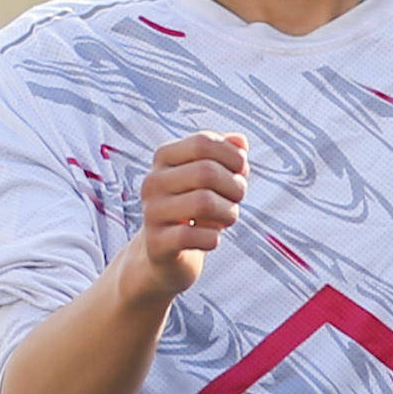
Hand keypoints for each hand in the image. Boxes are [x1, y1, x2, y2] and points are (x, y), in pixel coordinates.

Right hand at [127, 131, 248, 304]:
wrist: (165, 252)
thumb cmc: (195, 208)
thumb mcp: (212, 178)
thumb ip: (226, 155)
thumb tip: (241, 141)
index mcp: (164, 158)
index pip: (203, 142)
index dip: (233, 157)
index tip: (240, 173)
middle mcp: (152, 181)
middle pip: (207, 172)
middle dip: (235, 187)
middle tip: (236, 200)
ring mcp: (151, 212)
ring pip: (204, 202)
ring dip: (229, 213)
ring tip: (226, 219)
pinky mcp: (156, 243)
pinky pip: (196, 236)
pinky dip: (214, 239)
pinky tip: (210, 239)